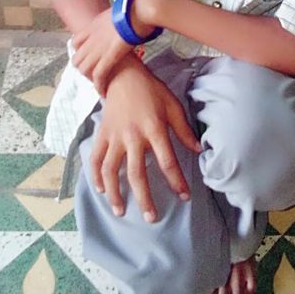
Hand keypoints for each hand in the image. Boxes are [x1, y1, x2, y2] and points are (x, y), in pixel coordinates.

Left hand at [72, 9, 134, 93]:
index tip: (89, 57)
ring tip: (100, 83)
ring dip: (90, 78)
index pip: (76, 42)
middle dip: (83, 68)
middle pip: (76, 59)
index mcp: (93, 26)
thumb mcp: (117, 11)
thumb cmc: (133, 8)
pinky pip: (98, 76)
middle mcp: (92, 39)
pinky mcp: (109, 58)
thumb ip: (115, 19)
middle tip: (95, 72)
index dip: (81, 52)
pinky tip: (103, 92)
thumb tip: (123, 21)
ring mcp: (98, 49)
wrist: (137, 10)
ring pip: (84, 69)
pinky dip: (99, 86)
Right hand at [90, 61, 201, 221]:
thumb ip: (183, 130)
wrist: (123, 75)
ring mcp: (115, 137)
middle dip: (145, 198)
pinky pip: (96, 159)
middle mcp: (133, 136)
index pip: (167, 162)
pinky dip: (96, 176)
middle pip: (137, 173)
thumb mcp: (172, 105)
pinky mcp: (102, 135)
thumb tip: (198, 150)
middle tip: (152, 218)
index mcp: (154, 129)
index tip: (184, 196)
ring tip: (121, 211)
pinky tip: (100, 190)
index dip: (176, 181)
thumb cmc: (151, 90)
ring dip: (115, 193)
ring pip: (112, 171)